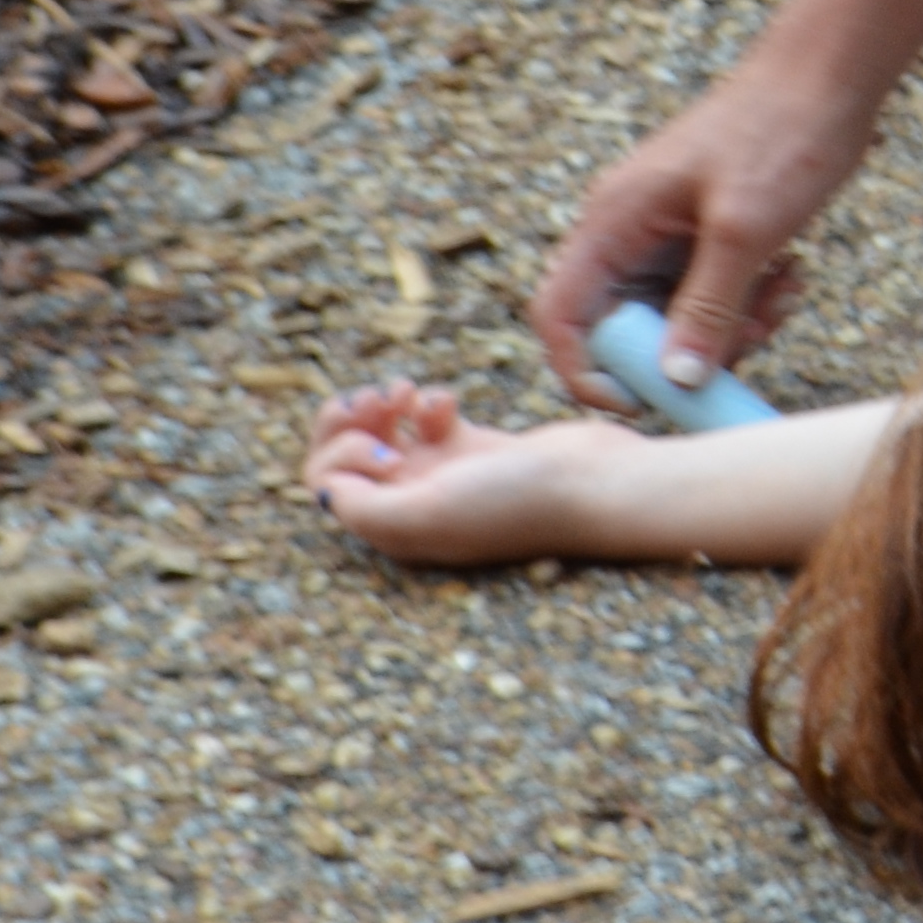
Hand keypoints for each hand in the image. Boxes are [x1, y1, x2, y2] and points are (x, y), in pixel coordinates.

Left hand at [305, 381, 644, 566]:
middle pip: (347, 458)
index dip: (341, 455)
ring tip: (405, 393)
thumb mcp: (424, 514)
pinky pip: (428, 420)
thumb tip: (326, 489)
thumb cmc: (515, 503)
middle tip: (377, 402)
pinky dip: (428, 403)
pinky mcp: (476, 448)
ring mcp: (445, 475)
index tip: (387, 449)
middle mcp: (413, 503)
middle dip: (348, 422)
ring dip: (383, 405)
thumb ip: (362, 505)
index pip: (328, 486)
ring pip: (383, 434)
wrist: (596, 484)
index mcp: (395, 528)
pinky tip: (450, 403)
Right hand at [528, 48, 874, 411]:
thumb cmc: (781, 133)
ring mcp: (668, 234)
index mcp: (612, 222)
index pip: (561, 315)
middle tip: (748, 341)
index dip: (585, 371)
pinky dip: (750, 301)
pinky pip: (712, 295)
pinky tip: (792, 275)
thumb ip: (707, 310)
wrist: (831, 74)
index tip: (642, 403)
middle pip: (625, 328)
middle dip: (684, 351)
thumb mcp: (745, 231)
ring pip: (676, 318)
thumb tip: (675, 382)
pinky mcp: (708, 235)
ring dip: (731, 327)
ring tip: (782, 294)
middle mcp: (628, 231)